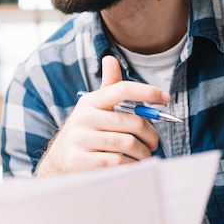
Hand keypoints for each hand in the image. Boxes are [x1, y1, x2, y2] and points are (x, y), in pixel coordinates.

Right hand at [35, 56, 169, 176]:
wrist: (58, 161)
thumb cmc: (85, 133)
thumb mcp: (93, 109)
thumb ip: (108, 88)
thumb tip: (110, 59)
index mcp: (90, 102)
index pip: (122, 90)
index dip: (147, 91)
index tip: (165, 98)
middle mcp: (83, 118)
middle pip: (133, 122)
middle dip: (151, 135)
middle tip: (154, 143)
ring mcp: (80, 140)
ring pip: (129, 143)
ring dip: (143, 152)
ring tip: (144, 155)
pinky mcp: (81, 161)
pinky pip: (118, 161)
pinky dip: (132, 164)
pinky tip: (132, 164)